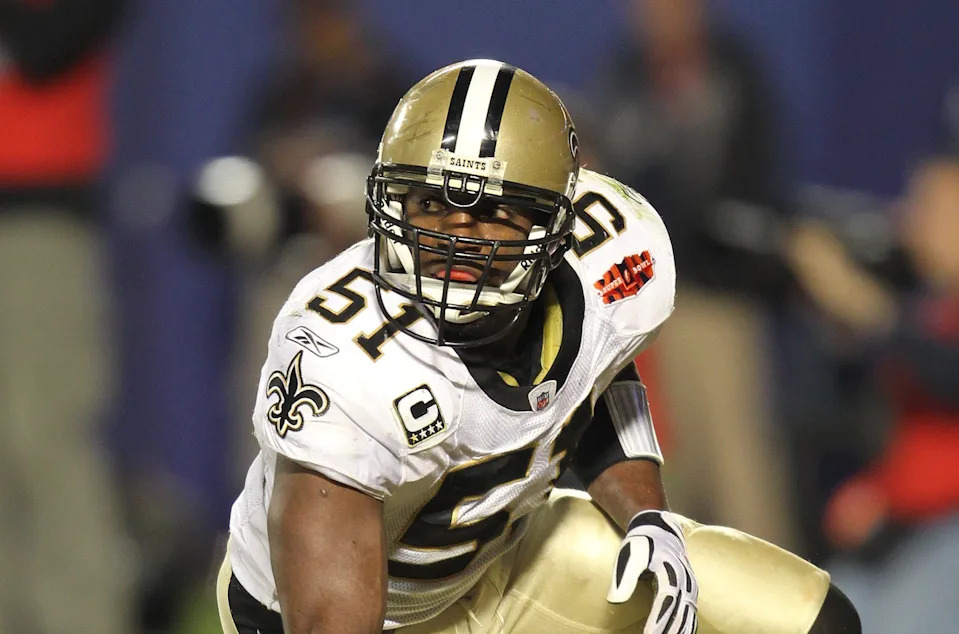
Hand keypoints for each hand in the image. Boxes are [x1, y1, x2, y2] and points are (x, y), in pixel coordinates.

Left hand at [607, 510, 697, 632]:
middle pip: (679, 614)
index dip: (658, 621)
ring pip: (688, 617)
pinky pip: (690, 615)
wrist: (660, 531)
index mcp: (671, 571)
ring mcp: (690, 588)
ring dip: (679, 632)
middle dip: (669, 632)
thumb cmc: (642, 544)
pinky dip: (686, 628)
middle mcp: (685, 581)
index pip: (666, 602)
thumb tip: (615, 600)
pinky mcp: (690, 593)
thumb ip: (624, 577)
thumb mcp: (629, 555)